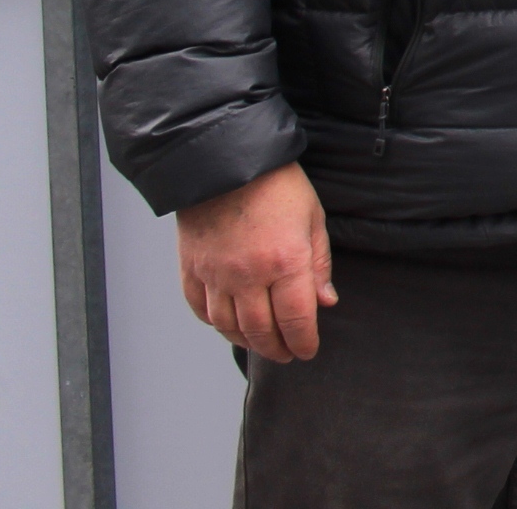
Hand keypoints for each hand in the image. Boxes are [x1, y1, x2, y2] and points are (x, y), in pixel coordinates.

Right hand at [176, 161, 333, 363]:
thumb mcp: (312, 218)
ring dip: (247, 342)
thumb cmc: (276, 185)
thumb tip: (325, 302)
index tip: (308, 351)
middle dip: (277, 349)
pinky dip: (215, 324)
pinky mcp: (191, 269)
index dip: (304, 342)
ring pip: (228, 326)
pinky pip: (200, 309)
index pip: (296, 320)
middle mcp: (248, 275)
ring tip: (261, 344)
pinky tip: (228, 325)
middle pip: (261, 331)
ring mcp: (215, 275)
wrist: (226, 160)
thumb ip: (319, 264)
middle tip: (287, 355)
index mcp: (285, 262)